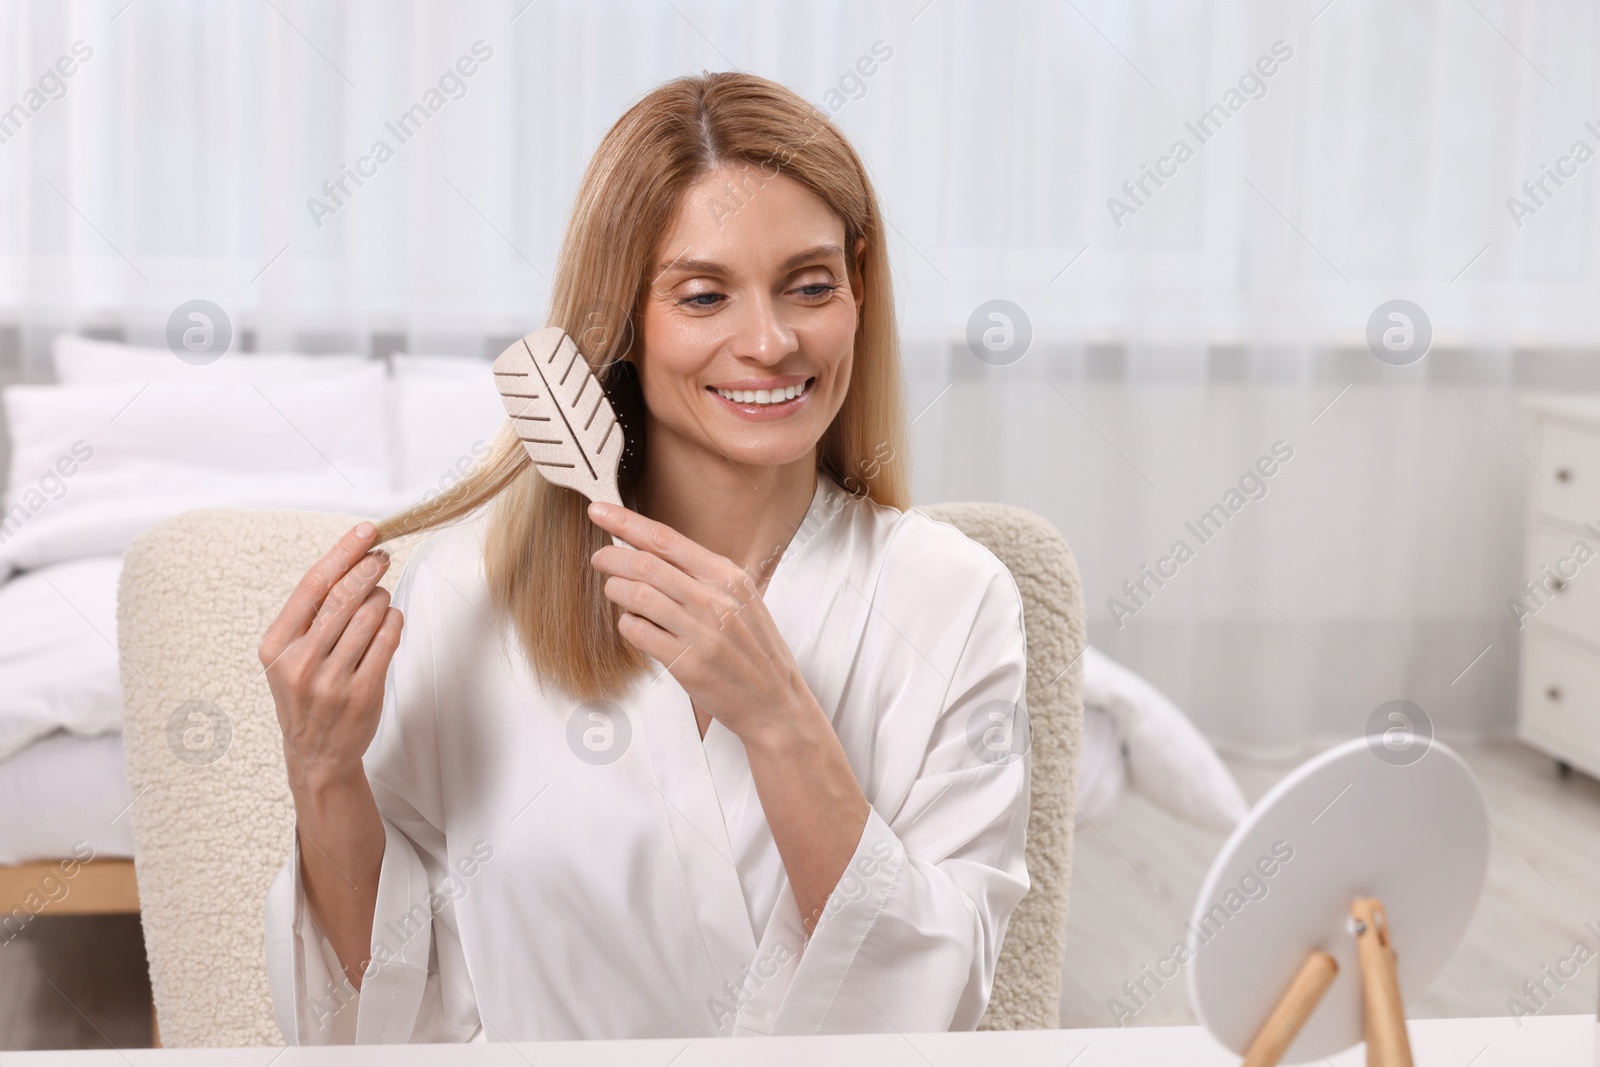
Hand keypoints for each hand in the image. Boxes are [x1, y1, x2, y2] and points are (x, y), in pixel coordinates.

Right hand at [260, 522, 401, 796]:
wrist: (316, 755)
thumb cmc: (306, 695)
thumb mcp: (288, 657)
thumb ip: (310, 617)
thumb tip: (349, 561)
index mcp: (275, 647)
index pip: (312, 586)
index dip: (342, 552)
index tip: (365, 531)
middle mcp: (300, 662)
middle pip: (344, 595)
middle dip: (369, 568)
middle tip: (381, 557)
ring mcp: (331, 680)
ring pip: (370, 614)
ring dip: (382, 598)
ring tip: (379, 599)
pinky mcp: (362, 693)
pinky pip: (388, 640)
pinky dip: (394, 622)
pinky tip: (390, 620)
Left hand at [587, 501, 814, 743]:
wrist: (775, 702)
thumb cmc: (755, 651)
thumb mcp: (742, 601)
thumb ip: (704, 577)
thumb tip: (655, 554)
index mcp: (728, 577)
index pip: (667, 539)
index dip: (627, 522)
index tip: (599, 511)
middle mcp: (715, 600)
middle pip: (646, 564)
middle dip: (612, 557)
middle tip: (598, 559)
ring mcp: (703, 632)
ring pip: (638, 596)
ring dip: (616, 590)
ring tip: (613, 591)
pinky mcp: (688, 663)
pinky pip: (640, 633)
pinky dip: (627, 624)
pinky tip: (632, 625)